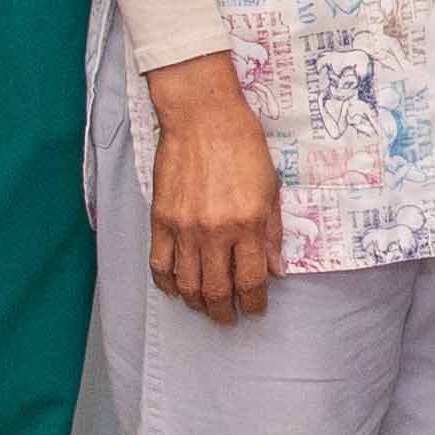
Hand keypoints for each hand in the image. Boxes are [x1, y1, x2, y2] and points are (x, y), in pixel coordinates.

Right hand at [142, 54, 281, 323]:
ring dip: (197, 303)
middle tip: (230, 317)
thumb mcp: (271, 186)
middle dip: (225, 311)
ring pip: (186, 285)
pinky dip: (166, 284)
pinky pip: (159, 265)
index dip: (254, 302)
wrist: (202, 117)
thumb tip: (275, 270)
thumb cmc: (243, 145)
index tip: (257, 309)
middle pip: (216, 290)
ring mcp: (184, 228)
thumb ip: (272, 232)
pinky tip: (175, 290)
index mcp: (247, 223)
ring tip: (206, 307)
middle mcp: (214, 231)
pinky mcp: (161, 219)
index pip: (251, 280)